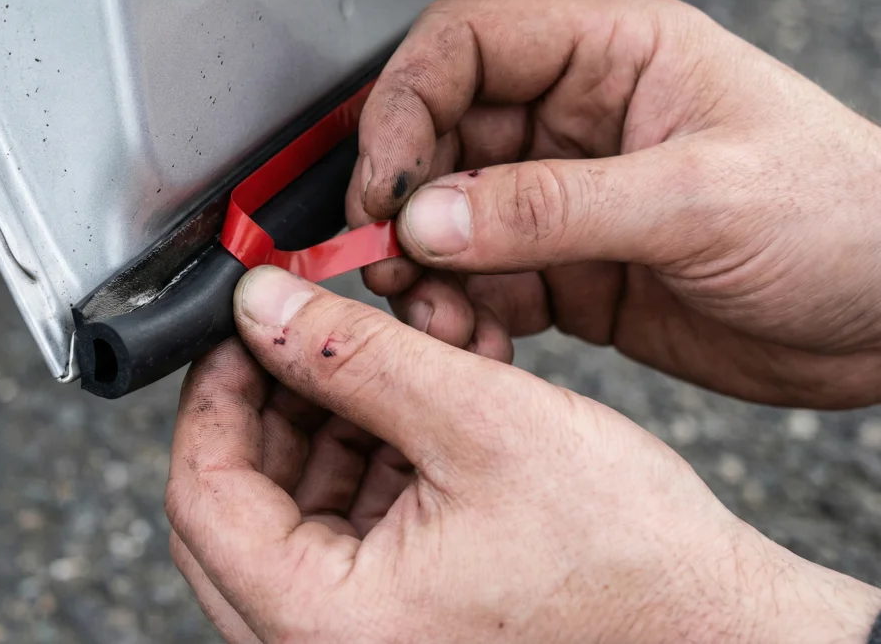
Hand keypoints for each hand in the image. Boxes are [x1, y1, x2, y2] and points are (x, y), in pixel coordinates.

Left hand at [167, 266, 879, 643]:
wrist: (720, 635)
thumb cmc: (631, 568)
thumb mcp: (480, 425)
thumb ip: (354, 357)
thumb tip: (263, 309)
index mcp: (322, 623)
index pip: (201, 494)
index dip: (214, 392)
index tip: (243, 327)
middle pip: (241, 502)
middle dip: (282, 397)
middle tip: (314, 328)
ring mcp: (361, 638)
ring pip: (298, 507)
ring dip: (341, 417)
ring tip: (400, 347)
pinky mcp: (401, 623)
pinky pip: (351, 530)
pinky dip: (379, 457)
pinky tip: (426, 393)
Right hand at [345, 0, 880, 407]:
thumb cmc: (850, 218)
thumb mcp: (700, 200)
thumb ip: (554, 207)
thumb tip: (432, 216)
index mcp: (614, 57)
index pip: (465, 48)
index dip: (405, 106)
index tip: (385, 183)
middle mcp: (578, 122)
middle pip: (440, 138)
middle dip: (404, 202)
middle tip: (389, 258)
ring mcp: (568, 200)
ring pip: (449, 220)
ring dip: (425, 270)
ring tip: (437, 313)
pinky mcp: (570, 272)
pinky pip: (483, 286)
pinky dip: (463, 316)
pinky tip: (478, 341)